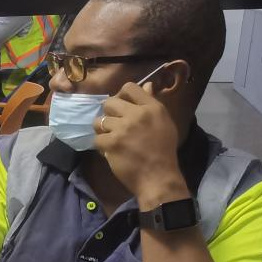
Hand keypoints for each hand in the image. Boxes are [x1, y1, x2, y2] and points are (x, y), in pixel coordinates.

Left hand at [94, 83, 186, 206]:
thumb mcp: (164, 122)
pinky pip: (96, 139)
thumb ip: (152, 103)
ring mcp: (123, 128)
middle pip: (109, 102)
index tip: (121, 106)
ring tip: (112, 138)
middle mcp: (137, 114)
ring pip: (99, 121)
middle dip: (108, 113)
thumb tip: (146, 85)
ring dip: (103, 130)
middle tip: (114, 125)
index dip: (121, 95)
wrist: (158, 176)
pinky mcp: (112, 143)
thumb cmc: (163, 150)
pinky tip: (110, 150)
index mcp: (152, 107)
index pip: (129, 87)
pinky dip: (101, 146)